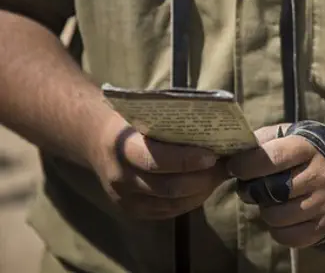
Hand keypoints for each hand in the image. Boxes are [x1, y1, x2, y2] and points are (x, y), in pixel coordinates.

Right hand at [89, 123, 227, 219]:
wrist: (96, 141)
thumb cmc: (131, 122)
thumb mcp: (144, 115)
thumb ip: (173, 123)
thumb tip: (217, 127)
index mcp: (121, 148)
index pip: (155, 160)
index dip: (186, 160)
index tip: (212, 155)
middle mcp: (120, 178)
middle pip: (169, 187)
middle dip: (202, 179)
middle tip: (225, 166)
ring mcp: (125, 199)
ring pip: (172, 204)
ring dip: (202, 191)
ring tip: (220, 175)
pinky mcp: (133, 212)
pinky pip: (169, 212)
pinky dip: (191, 201)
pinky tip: (205, 186)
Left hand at [226, 125, 324, 247]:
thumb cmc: (307, 152)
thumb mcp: (289, 135)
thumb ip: (261, 141)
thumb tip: (229, 155)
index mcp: (308, 147)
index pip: (272, 157)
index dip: (246, 165)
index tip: (234, 167)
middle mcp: (321, 174)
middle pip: (271, 191)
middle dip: (253, 191)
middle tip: (253, 188)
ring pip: (276, 217)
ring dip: (266, 211)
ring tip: (272, 201)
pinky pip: (288, 237)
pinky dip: (278, 230)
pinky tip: (283, 217)